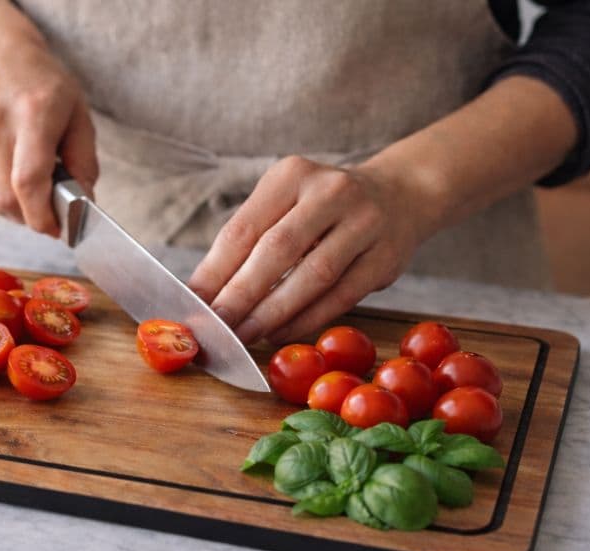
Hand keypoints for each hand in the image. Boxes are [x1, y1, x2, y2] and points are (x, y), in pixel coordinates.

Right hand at [0, 27, 97, 235]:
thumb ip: (84, 160)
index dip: (42, 215)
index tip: (57, 229)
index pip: (29, 180)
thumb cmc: (42, 84)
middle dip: (30, 218)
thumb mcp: (78, 112)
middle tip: (48, 214)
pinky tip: (8, 165)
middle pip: (6, 198)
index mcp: (33, 112)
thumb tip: (84, 204)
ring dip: (15, 204)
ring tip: (30, 182)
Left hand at [187, 156, 440, 345]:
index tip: (192, 303)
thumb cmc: (320, 209)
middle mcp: (330, 192)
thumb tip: (201, 293)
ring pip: (312, 276)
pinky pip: (341, 296)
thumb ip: (247, 243)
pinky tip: (280, 333)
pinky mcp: (386, 257)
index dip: (214, 270)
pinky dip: (306, 319)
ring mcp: (364, 223)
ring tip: (244, 336)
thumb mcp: (283, 205)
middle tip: (216, 326)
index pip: (244, 228)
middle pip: (277, 250)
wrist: (398, 196)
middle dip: (241, 294)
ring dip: (273, 312)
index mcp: (291, 175)